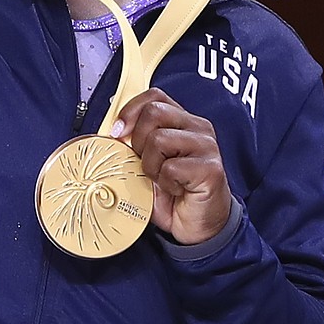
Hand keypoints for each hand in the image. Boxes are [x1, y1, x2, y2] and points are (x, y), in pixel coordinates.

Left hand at [115, 88, 232, 245]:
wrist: (198, 226)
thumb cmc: (173, 194)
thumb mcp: (148, 163)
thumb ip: (135, 144)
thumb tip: (112, 132)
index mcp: (182, 122)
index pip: (154, 96)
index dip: (130, 110)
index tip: (118, 132)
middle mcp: (198, 128)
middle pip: (154, 112)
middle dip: (138, 141)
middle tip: (144, 164)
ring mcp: (207, 146)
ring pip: (159, 139)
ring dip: (151, 166)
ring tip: (163, 180)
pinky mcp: (211, 168)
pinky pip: (171, 167)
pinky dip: (165, 183)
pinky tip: (176, 190)